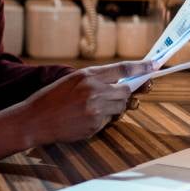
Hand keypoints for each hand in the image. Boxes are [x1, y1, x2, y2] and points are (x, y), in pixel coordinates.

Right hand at [20, 61, 151, 144]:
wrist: (35, 119)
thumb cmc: (51, 98)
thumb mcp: (71, 81)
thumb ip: (95, 79)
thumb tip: (120, 80)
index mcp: (88, 75)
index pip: (122, 69)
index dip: (141, 67)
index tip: (154, 65)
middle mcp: (94, 90)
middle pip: (126, 91)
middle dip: (123, 93)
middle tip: (113, 95)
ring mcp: (96, 109)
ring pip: (119, 107)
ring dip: (112, 107)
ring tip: (91, 107)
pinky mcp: (94, 125)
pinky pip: (107, 121)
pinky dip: (100, 120)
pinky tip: (83, 119)